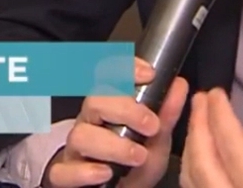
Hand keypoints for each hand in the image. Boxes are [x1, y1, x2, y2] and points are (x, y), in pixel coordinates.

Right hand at [44, 58, 189, 187]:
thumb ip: (167, 114)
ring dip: (112, 145)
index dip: (124, 68)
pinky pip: (63, 171)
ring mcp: (76, 149)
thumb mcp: (157, 139)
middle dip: (125, 109)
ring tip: (138, 156)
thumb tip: (179, 84)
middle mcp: (90, 123)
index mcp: (109, 107)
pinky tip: (105, 173)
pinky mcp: (66, 175)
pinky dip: (84, 172)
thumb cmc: (135, 163)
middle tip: (151, 126)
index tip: (149, 74)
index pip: (108, 76)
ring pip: (81, 136)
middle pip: (94, 101)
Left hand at [180, 89, 242, 187]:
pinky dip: (193, 163)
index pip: (232, 149)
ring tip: (200, 117)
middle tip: (201, 99)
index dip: (219, 117)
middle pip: (203, 166)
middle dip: (198, 127)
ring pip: (192, 179)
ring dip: (192, 144)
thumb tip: (227, 128)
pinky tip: (201, 144)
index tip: (215, 93)